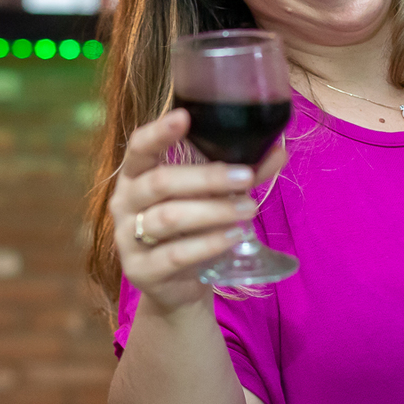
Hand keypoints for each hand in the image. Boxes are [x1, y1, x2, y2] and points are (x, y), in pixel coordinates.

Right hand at [109, 109, 286, 311]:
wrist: (177, 287)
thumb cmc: (192, 230)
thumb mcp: (211, 199)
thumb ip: (240, 176)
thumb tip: (278, 151)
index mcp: (135, 174)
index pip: (139, 146)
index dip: (159, 131)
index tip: (185, 116)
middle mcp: (124, 202)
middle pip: (160, 182)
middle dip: (207, 178)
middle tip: (246, 178)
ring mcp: (127, 238)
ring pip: (168, 218)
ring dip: (213, 211)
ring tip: (248, 208)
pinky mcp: (140, 271)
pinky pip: (175, 254)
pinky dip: (208, 244)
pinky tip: (232, 237)